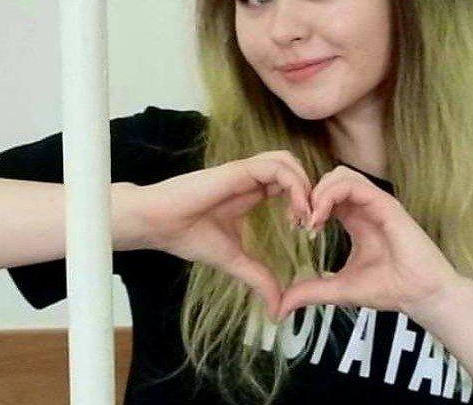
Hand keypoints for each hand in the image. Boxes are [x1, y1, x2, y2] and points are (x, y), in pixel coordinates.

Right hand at [144, 151, 313, 320]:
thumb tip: (277, 310)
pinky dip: (295, 186)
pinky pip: (276, 167)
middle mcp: (250, 178)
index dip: (304, 201)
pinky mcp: (237, 170)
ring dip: (305, 185)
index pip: (288, 183)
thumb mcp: (234, 261)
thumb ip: (259, 279)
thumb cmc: (187, 236)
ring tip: (306, 216)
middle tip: (314, 222)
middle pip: (293, 167)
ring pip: (288, 161)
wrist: (158, 224)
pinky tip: (296, 212)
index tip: (308, 230)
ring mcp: (244, 172)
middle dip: (311, 191)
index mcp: (250, 192)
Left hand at [276, 165, 467, 320]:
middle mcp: (365, 207)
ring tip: (310, 218)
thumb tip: (281, 306)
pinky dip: (330, 195)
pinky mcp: (386, 205)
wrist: (421, 296)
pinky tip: (320, 217)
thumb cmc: (389, 290)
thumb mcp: (339, 289)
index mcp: (356, 219)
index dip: (306, 203)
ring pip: (341, 174)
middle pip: (331, 178)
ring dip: (318, 191)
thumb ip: (311, 291)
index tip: (295, 226)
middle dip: (308, 193)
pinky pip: (354, 184)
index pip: (327, 194)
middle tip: (298, 220)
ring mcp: (377, 203)